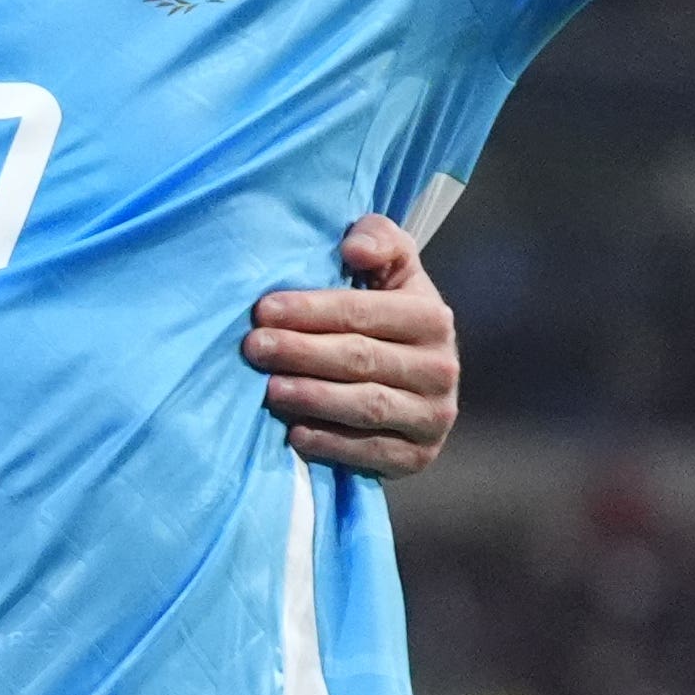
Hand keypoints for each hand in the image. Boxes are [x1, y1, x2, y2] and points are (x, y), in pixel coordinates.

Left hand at [244, 215, 457, 475]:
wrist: (416, 376)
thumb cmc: (386, 310)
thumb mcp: (392, 267)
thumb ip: (379, 239)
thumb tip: (354, 248)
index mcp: (432, 316)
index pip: (363, 313)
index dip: (311, 310)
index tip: (263, 310)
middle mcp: (441, 367)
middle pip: (361, 359)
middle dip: (301, 352)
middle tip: (254, 348)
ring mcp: (433, 415)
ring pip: (366, 406)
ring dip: (314, 398)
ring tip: (269, 389)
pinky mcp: (419, 455)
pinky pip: (372, 452)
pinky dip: (332, 444)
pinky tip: (295, 434)